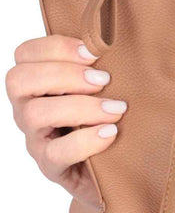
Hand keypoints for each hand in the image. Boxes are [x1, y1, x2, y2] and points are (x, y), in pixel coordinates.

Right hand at [5, 34, 126, 207]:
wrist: (117, 175)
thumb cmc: (111, 122)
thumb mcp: (106, 90)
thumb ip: (103, 66)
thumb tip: (119, 36)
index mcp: (37, 85)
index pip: (24, 55)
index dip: (55, 47)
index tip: (93, 52)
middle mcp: (28, 110)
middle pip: (19, 80)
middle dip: (64, 75)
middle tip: (104, 80)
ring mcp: (36, 140)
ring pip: (36, 114)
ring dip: (80, 106)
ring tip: (116, 109)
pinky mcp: (51, 167)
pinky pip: (56, 153)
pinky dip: (85, 140)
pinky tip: (111, 132)